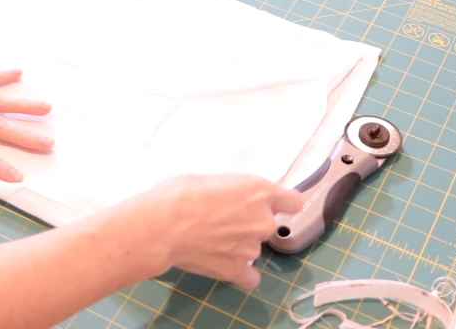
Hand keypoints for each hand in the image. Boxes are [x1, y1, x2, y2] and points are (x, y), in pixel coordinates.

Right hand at [128, 174, 302, 288]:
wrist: (162, 225)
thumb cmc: (180, 193)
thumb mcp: (210, 179)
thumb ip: (231, 191)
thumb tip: (228, 199)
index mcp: (260, 192)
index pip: (293, 201)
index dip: (281, 203)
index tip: (270, 204)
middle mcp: (263, 220)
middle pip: (268, 224)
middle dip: (250, 222)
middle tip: (223, 219)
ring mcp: (251, 248)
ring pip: (254, 247)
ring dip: (239, 244)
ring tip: (211, 239)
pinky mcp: (236, 270)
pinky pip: (249, 276)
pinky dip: (239, 271)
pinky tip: (222, 262)